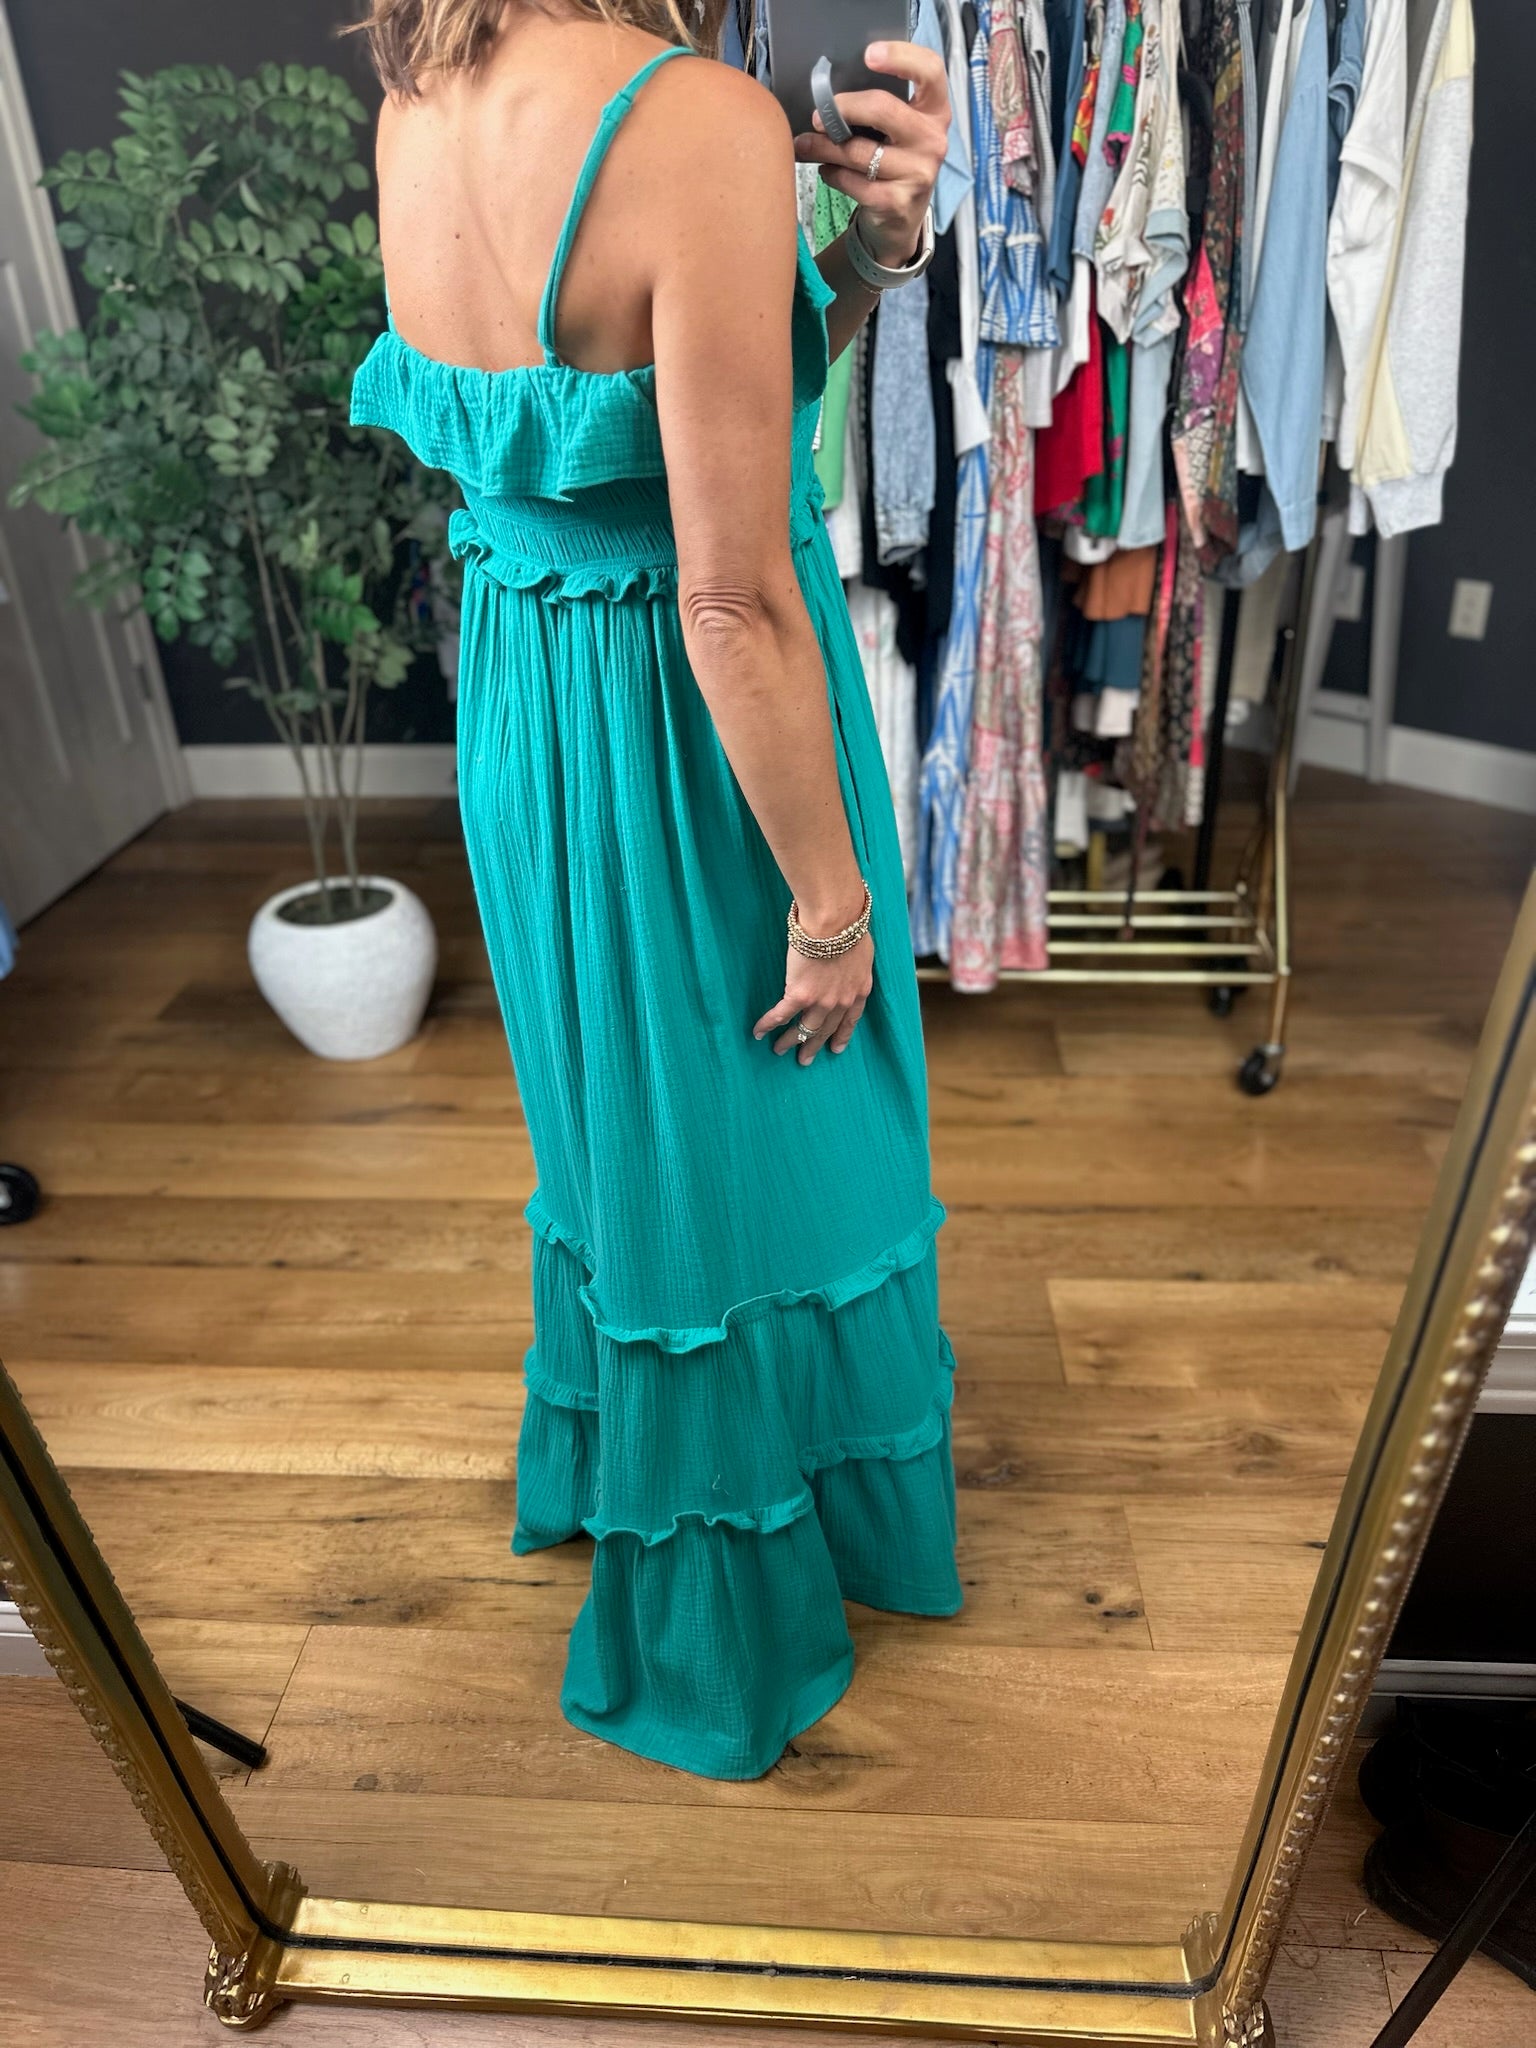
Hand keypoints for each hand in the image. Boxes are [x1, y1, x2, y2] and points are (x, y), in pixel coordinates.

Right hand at [753, 934, 873, 1065]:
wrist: (835, 922)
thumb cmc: (849, 926)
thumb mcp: (861, 950)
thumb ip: (854, 964)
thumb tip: (847, 963)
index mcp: (859, 990)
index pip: (850, 1019)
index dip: (842, 1035)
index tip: (836, 1048)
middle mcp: (842, 1001)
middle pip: (826, 1030)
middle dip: (814, 1046)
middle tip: (805, 1060)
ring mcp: (821, 1001)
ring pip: (805, 1029)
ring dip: (791, 1041)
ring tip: (780, 1050)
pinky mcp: (800, 995)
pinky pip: (781, 1015)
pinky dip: (768, 1025)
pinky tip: (758, 1033)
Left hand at [791, 41, 948, 267]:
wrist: (901, 221)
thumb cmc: (893, 162)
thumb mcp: (897, 131)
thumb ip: (879, 108)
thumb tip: (827, 94)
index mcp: (935, 112)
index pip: (930, 71)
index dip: (900, 56)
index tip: (869, 55)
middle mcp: (933, 140)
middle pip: (882, 108)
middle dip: (841, 109)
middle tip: (817, 116)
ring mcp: (918, 173)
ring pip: (858, 151)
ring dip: (824, 147)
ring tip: (807, 144)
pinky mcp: (897, 202)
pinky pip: (852, 182)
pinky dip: (832, 175)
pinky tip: (828, 171)